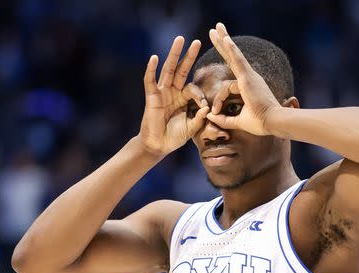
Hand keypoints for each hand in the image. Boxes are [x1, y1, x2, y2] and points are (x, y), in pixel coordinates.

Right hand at [138, 36, 210, 156]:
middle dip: (189, 56)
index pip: (193, 88)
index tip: (204, 106)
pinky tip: (154, 58)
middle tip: (197, 41)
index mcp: (183, 98)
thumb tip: (208, 109)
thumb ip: (199, 119)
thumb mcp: (191, 128)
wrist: (158, 146)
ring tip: (180, 40)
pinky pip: (150, 81)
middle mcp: (172, 91)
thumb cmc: (174, 137)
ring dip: (174, 54)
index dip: (199, 95)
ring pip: (168, 70)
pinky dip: (151, 69)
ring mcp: (162, 92)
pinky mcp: (152, 97)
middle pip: (181, 70)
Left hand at [206, 22, 281, 135]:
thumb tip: (210, 117)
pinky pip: (238, 61)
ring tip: (216, 28)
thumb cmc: (260, 123)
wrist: (273, 122)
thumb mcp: (238, 121)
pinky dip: (232, 50)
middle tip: (216, 30)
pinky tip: (225, 39)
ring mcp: (249, 77)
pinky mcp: (248, 78)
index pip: (227, 87)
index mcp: (247, 87)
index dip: (218, 99)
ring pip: (234, 55)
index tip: (215, 112)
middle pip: (233, 58)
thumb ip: (224, 119)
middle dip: (223, 45)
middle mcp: (249, 78)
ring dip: (224, 41)